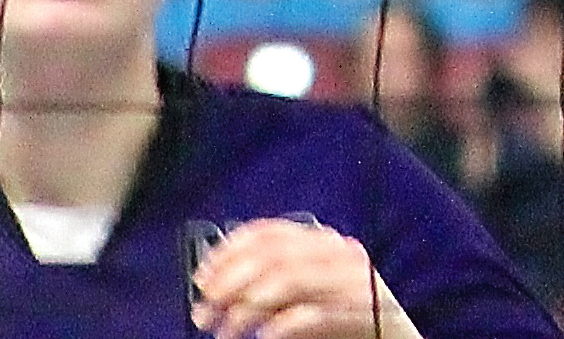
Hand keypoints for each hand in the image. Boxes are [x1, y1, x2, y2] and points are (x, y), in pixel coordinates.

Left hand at [189, 222, 423, 338]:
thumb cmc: (347, 321)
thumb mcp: (314, 293)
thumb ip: (280, 283)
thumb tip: (221, 289)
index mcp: (327, 243)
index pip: (271, 233)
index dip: (231, 252)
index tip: (202, 276)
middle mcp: (340, 255)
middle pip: (274, 256)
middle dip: (231, 283)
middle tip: (203, 311)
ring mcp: (352, 283)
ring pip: (288, 281)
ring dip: (246, 309)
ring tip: (225, 332)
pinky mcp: (361, 314)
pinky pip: (310, 315)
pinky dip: (278, 327)